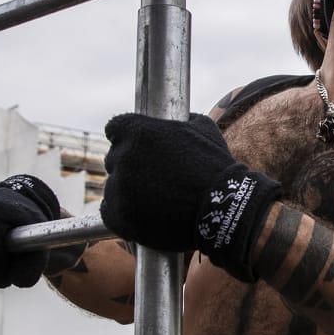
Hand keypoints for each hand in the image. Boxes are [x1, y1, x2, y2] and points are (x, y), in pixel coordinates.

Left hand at [101, 113, 280, 271]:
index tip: (139, 149)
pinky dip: (122, 213)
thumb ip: (184, 120)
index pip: (115, 128)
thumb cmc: (216, 167)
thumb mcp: (205, 129)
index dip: (128, 138)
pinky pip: (109, 211)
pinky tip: (141, 214)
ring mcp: (120, 187)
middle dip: (130, 166)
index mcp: (139, 131)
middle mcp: (124, 156)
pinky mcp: (120, 215)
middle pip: (114, 159)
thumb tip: (182, 118)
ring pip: (113, 186)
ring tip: (154, 200)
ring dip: (128, 191)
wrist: (224, 208)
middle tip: (153, 178)